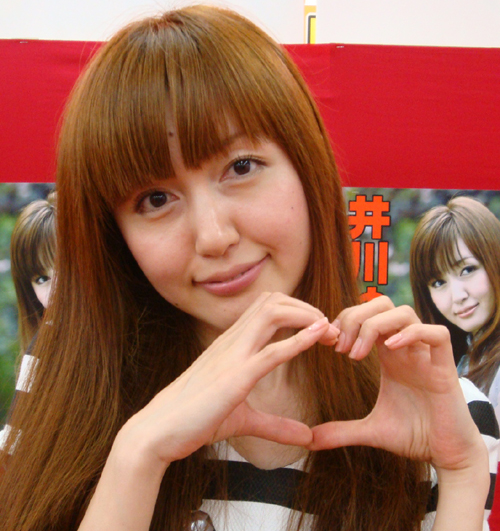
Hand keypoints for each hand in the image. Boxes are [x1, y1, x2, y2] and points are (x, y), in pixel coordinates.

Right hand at [116, 292, 338, 468]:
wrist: (158, 431)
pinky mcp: (234, 376)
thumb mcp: (243, 420)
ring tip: (329, 330)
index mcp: (231, 345)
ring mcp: (232, 355)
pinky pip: (271, 351)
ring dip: (306, 316)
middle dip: (306, 307)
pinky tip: (319, 334)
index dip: (296, 311)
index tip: (320, 329)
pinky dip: (299, 340)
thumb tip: (307, 437)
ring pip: (272, 313)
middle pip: (272, 301)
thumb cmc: (194, 420)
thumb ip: (276, 425)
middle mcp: (232, 341)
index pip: (266, 308)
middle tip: (331, 328)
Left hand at [308, 296, 486, 474]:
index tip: (329, 344)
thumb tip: (310, 440)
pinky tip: (390, 349)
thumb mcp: (370, 430)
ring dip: (375, 325)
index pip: (365, 315)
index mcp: (388, 353)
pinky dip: (412, 334)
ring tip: (357, 354)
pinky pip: (436, 333)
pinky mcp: (446, 367)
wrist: (447, 455)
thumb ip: (340, 430)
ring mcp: (426, 354)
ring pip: (405, 312)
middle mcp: (406, 347)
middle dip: (355, 317)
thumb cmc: (413, 435)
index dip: (344, 321)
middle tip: (340, 347)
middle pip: (382, 304)